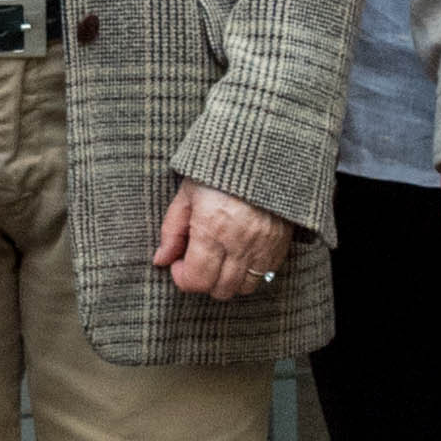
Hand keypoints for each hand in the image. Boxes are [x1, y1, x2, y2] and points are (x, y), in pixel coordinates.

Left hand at [155, 181, 296, 304]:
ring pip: (245, 287)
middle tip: (198, 260)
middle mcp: (239, 243)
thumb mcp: (187, 195)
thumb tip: (161, 260)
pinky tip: (241, 253)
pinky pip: (266, 274)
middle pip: (220, 290)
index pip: (196, 280)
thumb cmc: (218, 169)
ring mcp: (263, 246)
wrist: (262, 150)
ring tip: (220, 259)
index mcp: (211, 230)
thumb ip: (171, 231)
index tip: (179, 262)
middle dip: (204, 281)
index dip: (182, 278)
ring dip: (229, 280)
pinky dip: (251, 272)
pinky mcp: (280, 243)